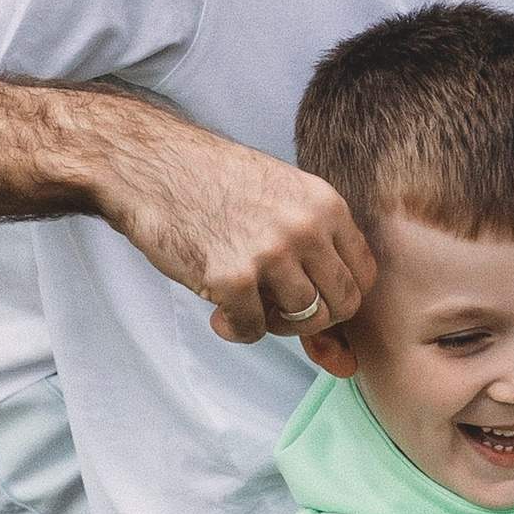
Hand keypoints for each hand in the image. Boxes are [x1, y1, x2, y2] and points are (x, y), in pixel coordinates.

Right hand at [92, 113, 373, 345]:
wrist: (149, 165)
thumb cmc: (211, 185)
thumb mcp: (278, 201)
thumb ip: (312, 253)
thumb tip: (342, 349)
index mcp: (325, 203)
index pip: (364, 274)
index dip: (338, 297)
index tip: (309, 298)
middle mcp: (307, 227)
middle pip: (343, 305)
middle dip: (313, 319)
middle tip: (277, 309)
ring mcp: (272, 253)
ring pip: (304, 320)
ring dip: (274, 324)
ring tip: (245, 306)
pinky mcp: (233, 277)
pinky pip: (253, 330)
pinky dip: (235, 330)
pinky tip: (217, 312)